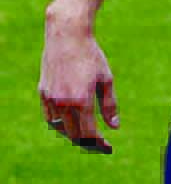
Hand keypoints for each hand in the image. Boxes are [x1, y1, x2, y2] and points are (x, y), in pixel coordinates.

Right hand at [39, 1, 118, 153]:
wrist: (67, 36)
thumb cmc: (91, 56)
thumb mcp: (106, 79)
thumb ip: (109, 105)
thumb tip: (115, 127)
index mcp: (81, 100)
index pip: (88, 134)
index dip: (98, 144)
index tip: (108, 147)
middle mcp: (63, 103)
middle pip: (74, 135)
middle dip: (88, 142)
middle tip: (99, 143)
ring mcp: (51, 99)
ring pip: (60, 128)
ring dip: (73, 134)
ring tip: (86, 133)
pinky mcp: (43, 93)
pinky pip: (50, 117)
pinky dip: (60, 124)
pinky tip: (71, 122)